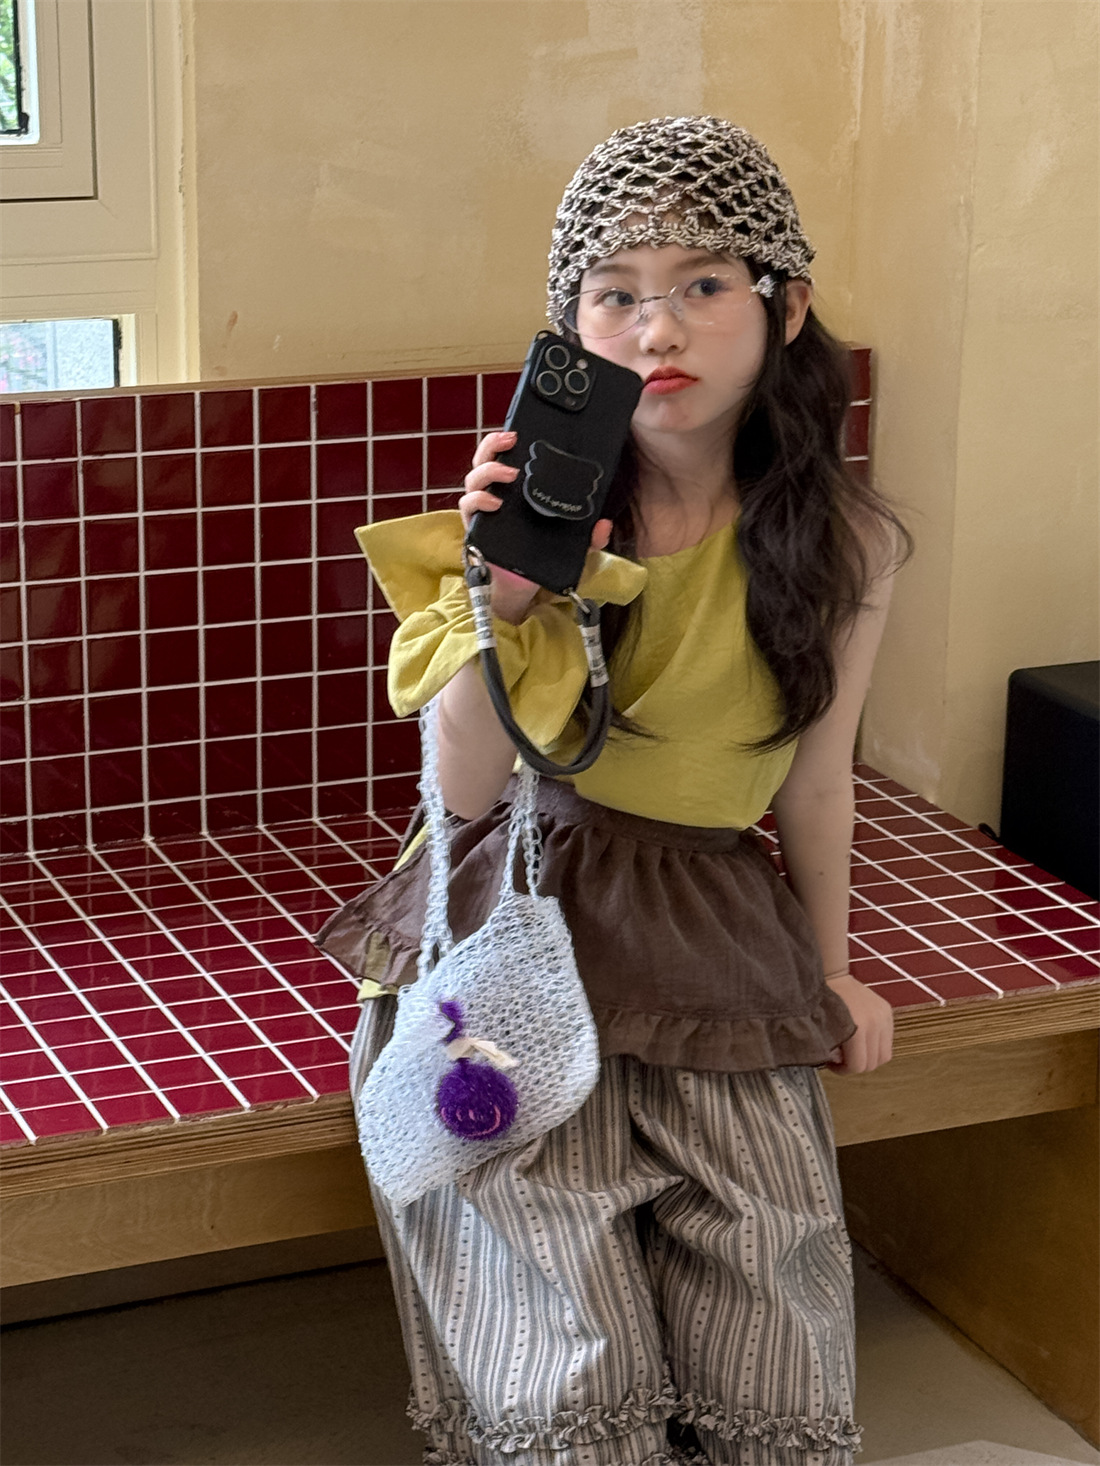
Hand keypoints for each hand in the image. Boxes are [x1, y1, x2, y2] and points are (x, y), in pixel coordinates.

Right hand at [459, 431, 611, 623]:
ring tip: (509, 474)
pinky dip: (478, 500)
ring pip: (474, 478)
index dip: (508, 438)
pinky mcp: (475, 527)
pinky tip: (495, 503)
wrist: (523, 586)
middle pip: (486, 458)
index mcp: (518, 488)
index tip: (521, 429)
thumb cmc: (543, 556)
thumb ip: (589, 534)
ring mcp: (484, 509)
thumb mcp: (573, 543)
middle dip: (494, 443)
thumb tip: (603, 525)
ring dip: (489, 470)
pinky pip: (467, 506)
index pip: (508, 455)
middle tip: (512, 439)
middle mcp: (497, 493)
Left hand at [823, 973, 893, 1074]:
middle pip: (873, 1063)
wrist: (832, 975)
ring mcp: (884, 1017)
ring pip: (884, 1055)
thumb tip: (838, 1063)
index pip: (859, 1066)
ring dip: (869, 1057)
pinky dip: (876, 1045)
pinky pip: (887, 1040)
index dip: (844, 1070)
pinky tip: (862, 1038)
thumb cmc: (822, 1002)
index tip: (833, 1063)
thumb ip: (832, 1050)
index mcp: (858, 1028)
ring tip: (853, 1049)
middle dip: (856, 1065)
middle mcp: (876, 1023)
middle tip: (842, 1058)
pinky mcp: (888, 1011)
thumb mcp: (822, 1029)